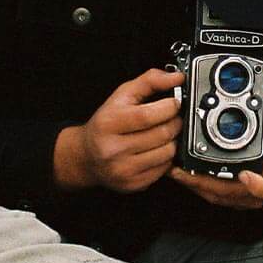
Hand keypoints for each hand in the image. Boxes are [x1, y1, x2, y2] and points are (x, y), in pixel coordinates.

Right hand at [54, 67, 183, 193]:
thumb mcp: (122, 95)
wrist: (87, 156)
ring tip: (165, 132)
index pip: (147, 116)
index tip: (175, 102)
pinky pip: (165, 168)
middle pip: (161, 134)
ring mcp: (123, 170)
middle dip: (175, 122)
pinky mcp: (133, 184)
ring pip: (168, 152)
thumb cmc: (106, 123)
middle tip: (174, 116)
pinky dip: (167, 157)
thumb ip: (149, 81)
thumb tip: (176, 78)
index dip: (168, 107)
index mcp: (109, 123)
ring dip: (173, 140)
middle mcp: (113, 149)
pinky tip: (157, 148)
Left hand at [169, 69, 262, 208]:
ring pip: (219, 196)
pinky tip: (182, 172)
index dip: (259, 186)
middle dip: (207, 181)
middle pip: (234, 193)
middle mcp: (259, 190)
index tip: (245, 174)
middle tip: (185, 170)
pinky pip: (212, 194)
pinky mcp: (231, 197)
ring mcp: (244, 197)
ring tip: (177, 169)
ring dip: (196, 184)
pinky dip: (196, 184)